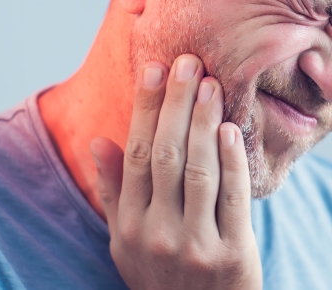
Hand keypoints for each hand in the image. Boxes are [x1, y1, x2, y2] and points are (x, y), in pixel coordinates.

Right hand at [90, 54, 261, 289]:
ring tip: (212, 84)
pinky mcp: (231, 253)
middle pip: (166, 155)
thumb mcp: (125, 239)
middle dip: (177, 104)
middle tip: (189, 63)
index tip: (154, 69)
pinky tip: (230, 128)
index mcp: (129, 225)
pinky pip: (232, 197)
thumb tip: (98, 142)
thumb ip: (113, 191)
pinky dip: (231, 160)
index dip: (146, 109)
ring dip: (205, 123)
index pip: (136, 154)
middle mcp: (156, 233)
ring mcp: (195, 245)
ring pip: (198, 170)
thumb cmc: (161, 270)